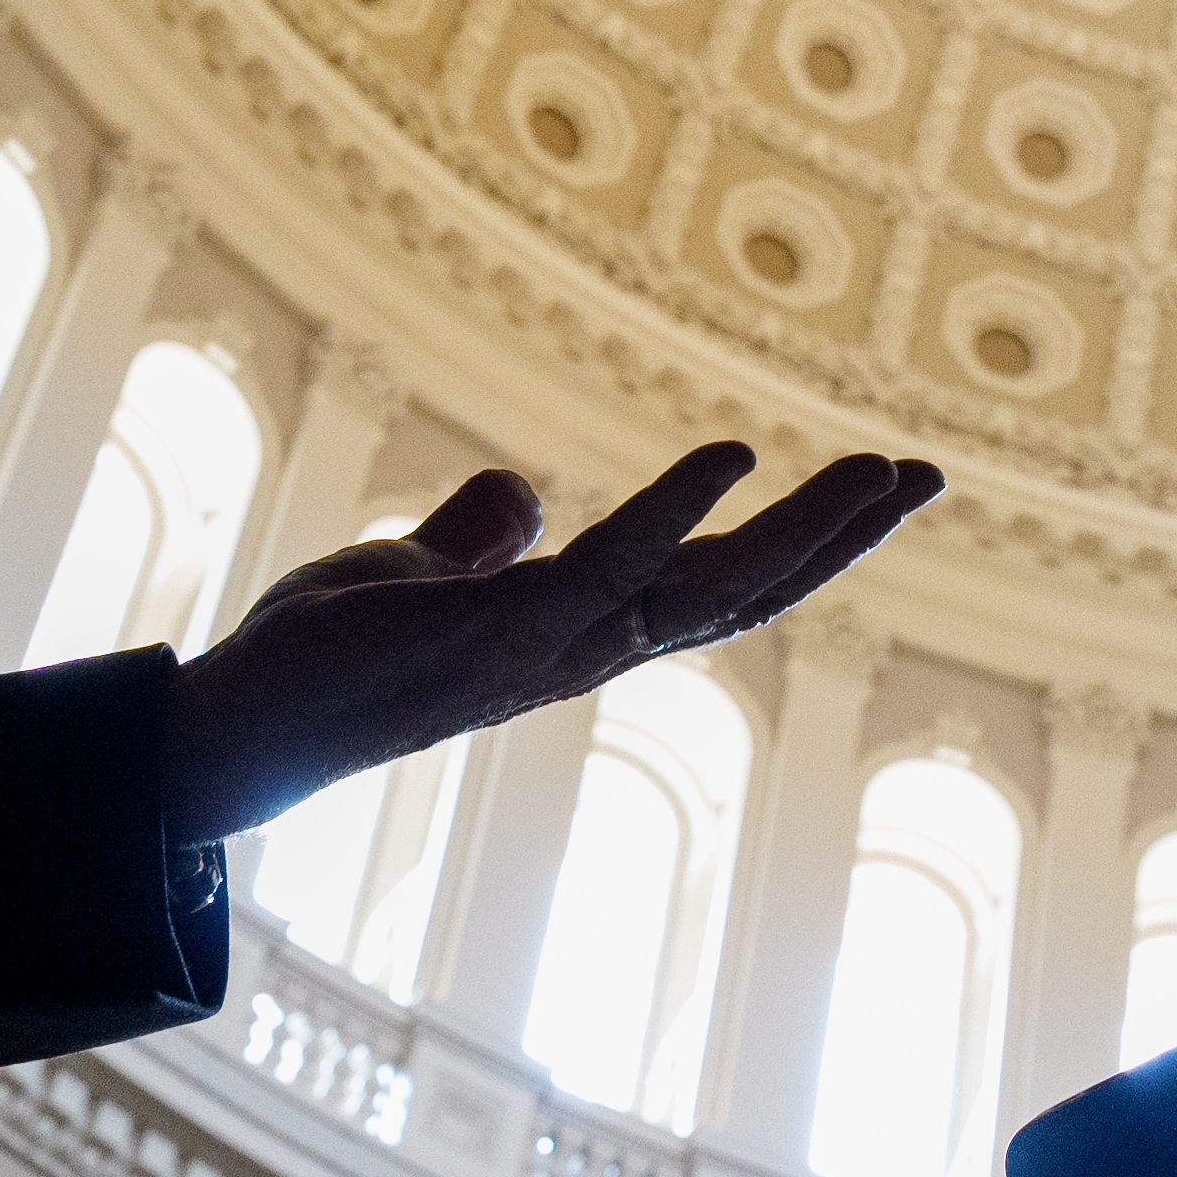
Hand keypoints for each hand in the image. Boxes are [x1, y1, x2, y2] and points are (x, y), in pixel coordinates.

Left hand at [160, 444, 941, 843]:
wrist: (246, 723)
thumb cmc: (329, 657)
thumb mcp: (415, 576)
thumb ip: (475, 539)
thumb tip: (519, 492)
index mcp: (585, 630)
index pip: (720, 585)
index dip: (805, 542)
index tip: (881, 484)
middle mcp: (591, 648)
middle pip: (749, 594)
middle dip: (844, 537)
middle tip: (930, 474)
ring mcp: (557, 646)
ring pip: (712, 588)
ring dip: (806, 532)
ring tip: (882, 472)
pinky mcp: (503, 630)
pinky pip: (610, 565)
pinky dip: (676, 509)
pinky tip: (732, 453)